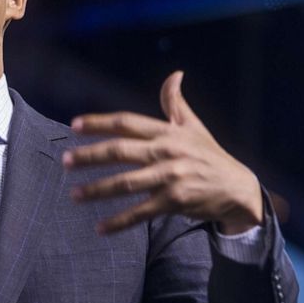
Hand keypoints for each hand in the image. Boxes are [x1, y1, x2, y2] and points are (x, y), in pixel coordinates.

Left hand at [63, 71, 262, 234]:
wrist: (238, 188)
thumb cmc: (210, 156)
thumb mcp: (194, 127)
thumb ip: (176, 103)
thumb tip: (175, 74)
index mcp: (167, 132)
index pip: (126, 122)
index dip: (99, 122)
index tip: (74, 125)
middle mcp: (166, 152)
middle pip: (120, 151)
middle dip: (89, 156)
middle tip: (65, 161)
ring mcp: (170, 177)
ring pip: (125, 183)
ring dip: (97, 190)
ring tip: (74, 195)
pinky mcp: (174, 201)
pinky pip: (140, 213)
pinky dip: (118, 222)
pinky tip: (99, 228)